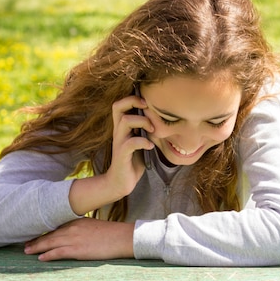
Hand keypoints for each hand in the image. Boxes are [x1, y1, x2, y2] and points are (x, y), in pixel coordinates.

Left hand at [24, 218, 134, 260]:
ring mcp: (74, 238)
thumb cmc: (110, 233)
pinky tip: (41, 258)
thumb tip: (74, 232)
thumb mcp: (93, 225)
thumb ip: (81, 227)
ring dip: (37, 247)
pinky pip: (58, 252)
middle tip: (25, 243)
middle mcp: (72, 228)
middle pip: (49, 234)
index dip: (43, 231)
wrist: (121, 237)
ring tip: (27, 251)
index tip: (34, 233)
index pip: (55, 226)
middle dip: (36, 239)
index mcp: (76, 221)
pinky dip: (48, 255)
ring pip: (50, 242)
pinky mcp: (77, 250)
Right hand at [68, 94, 153, 216]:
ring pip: (125, 121)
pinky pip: (131, 143)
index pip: (120, 104)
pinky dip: (143, 142)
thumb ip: (145, 130)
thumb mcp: (140, 141)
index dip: (132, 98)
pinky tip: (150, 146)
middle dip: (133, 102)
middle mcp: (118, 132)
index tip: (147, 103)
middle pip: (117, 106)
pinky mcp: (122, 154)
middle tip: (147, 108)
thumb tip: (161, 119)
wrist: (121, 182)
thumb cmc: (133, 161)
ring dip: (142, 122)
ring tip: (152, 131)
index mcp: (122, 128)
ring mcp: (119, 142)